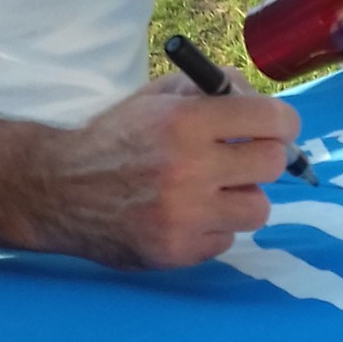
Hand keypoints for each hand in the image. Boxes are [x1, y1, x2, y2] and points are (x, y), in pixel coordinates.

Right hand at [32, 79, 300, 268]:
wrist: (60, 189)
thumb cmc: (116, 138)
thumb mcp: (158, 97)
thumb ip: (211, 91)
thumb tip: (261, 102)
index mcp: (185, 121)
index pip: (270, 119)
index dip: (282, 123)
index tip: (279, 128)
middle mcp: (188, 168)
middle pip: (273, 164)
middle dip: (263, 158)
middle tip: (245, 159)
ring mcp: (184, 215)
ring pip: (258, 209)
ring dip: (242, 198)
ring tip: (214, 191)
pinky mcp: (178, 250)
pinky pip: (226, 239)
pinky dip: (214, 227)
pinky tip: (187, 216)